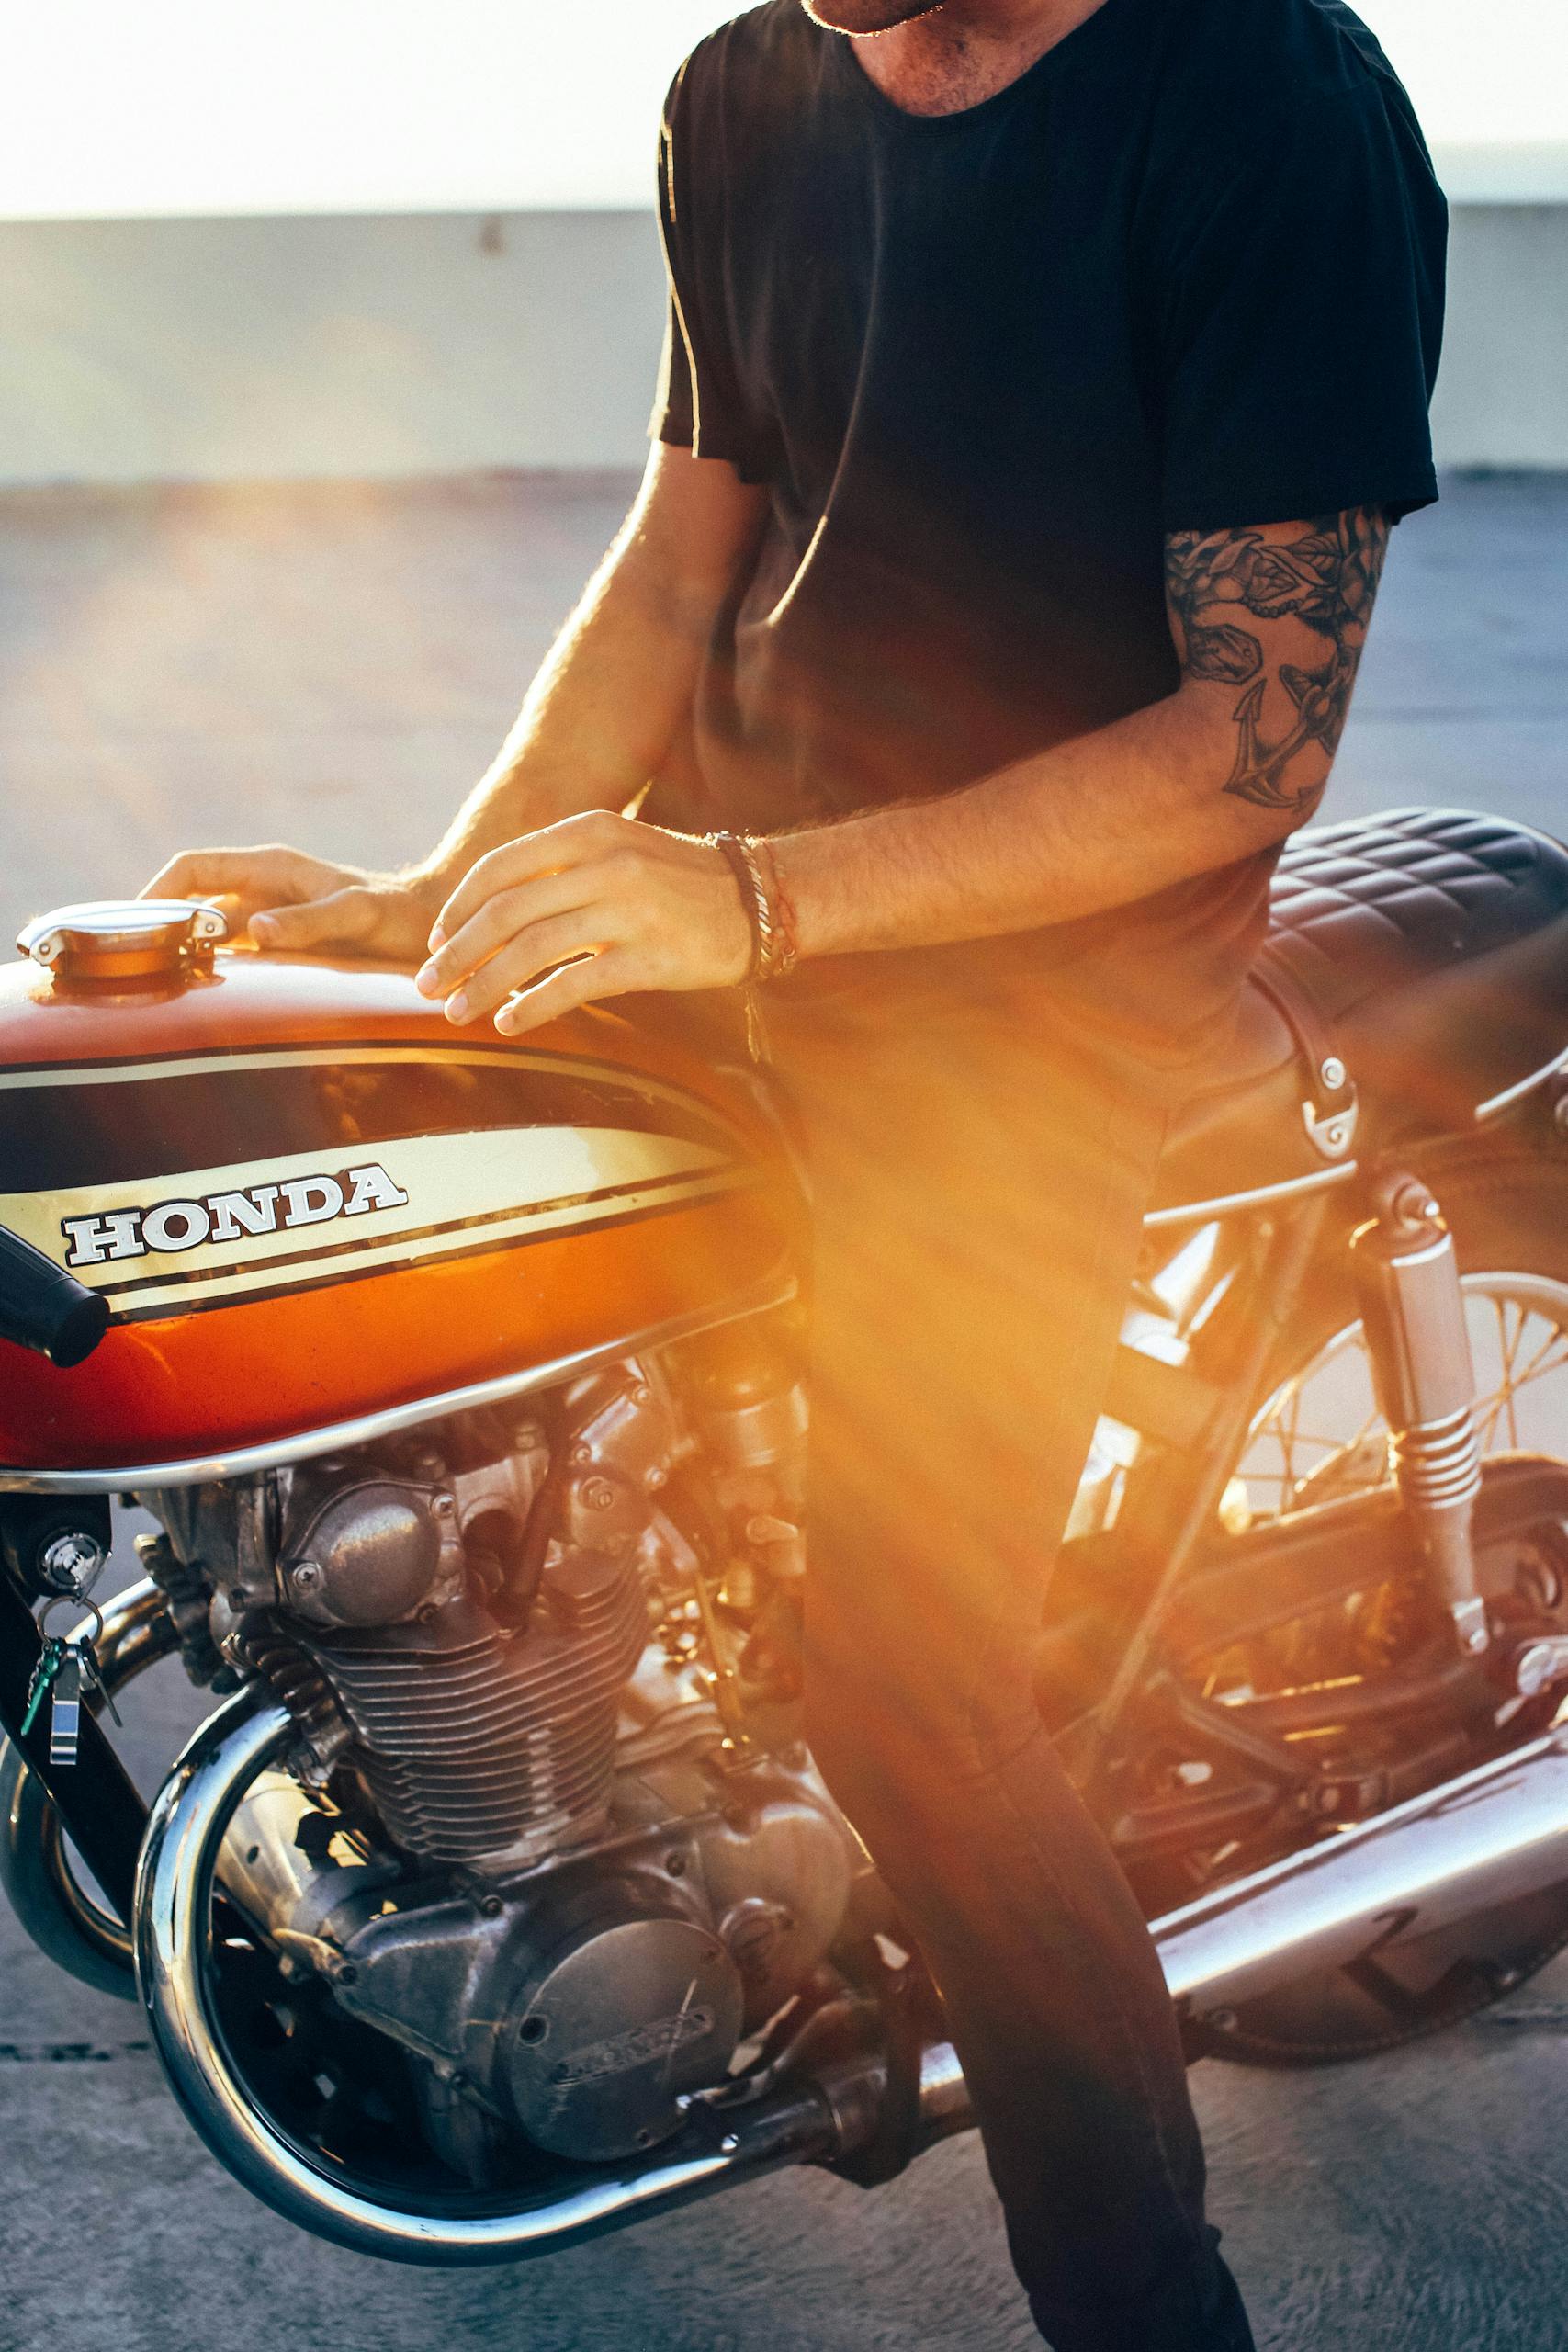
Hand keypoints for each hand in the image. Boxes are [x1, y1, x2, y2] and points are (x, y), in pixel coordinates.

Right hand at [139, 844, 444, 962]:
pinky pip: (234, 955)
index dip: (157, 890)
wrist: (430, 926)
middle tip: (134, 963)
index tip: (130, 922)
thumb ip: (309, 922)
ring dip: (185, 952)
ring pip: (209, 932)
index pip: (193, 867)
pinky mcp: (280, 944)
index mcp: (270, 868)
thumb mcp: (356, 915)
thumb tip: (253, 930)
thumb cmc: (396, 914)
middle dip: (161, 925)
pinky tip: (202, 997)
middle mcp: (263, 888)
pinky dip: (213, 971)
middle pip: (192, 901)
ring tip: (159, 983)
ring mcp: (269, 916)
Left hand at [416, 811, 753, 1033]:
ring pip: (531, 951)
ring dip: (483, 985)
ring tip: (458, 1011)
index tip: (435, 943)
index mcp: (589, 831)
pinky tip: (509, 1023)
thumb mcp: (618, 851)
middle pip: (505, 912)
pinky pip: (574, 984)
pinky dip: (532, 1006)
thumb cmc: (679, 882)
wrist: (760, 900)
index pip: (499, 868)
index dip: (457, 910)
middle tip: (428, 986)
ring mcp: (628, 909)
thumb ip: (560, 869)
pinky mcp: (649, 956)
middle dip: (457, 954)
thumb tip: (488, 911)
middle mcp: (605, 864)